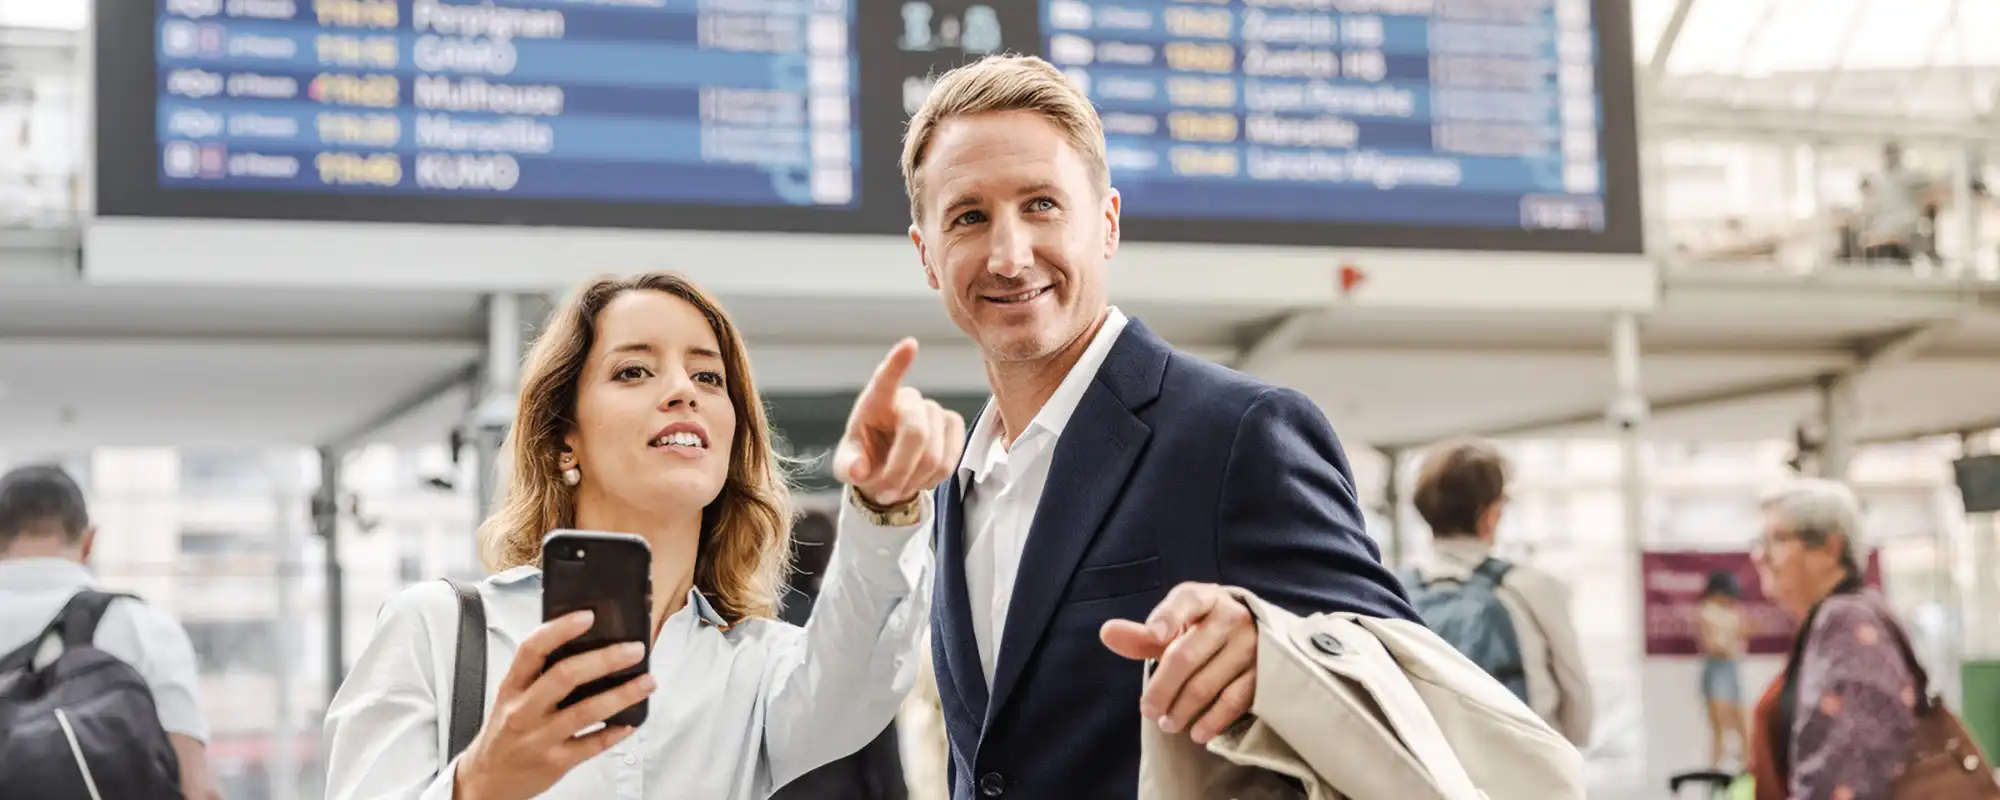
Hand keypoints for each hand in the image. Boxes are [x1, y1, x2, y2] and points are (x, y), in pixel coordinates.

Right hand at [453, 611, 655, 799]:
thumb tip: (587, 644)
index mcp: (512, 687)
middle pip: (565, 676)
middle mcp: (523, 711)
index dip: (560, 629)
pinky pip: (592, 745)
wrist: (488, 780)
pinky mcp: (556, 762)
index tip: (587, 616)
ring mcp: (539, 738)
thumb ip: (539, 673)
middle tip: (633, 650)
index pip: (532, 649)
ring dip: (622, 695)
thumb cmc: (505, 732)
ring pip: (586, 711)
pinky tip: (632, 721)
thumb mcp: (511, 697)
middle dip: (605, 659)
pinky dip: (616, 731)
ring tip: (647, 682)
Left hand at [833, 338, 965, 507]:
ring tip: (897, 486)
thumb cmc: (864, 461)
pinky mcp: (954, 424)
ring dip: (914, 480)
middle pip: (916, 434)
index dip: (898, 364)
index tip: (909, 345)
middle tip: (884, 494)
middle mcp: (907, 399)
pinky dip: (932, 480)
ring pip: (934, 455)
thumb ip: (849, 467)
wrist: (888, 472)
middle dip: (900, 471)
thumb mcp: (847, 466)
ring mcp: (934, 410)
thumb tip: (858, 471)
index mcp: (875, 401)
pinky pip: (950, 461)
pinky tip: (918, 478)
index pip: (885, 379)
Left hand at [1101, 582, 1257, 744]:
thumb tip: (1107, 633)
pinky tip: (1197, 733)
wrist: (1254, 634)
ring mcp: (1250, 645)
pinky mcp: (1263, 672)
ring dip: (1182, 709)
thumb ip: (1142, 635)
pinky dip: (1212, 720)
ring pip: (1207, 683)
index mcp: (1205, 598)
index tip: (1155, 636)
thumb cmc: (1202, 630)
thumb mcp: (1175, 626)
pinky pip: (1233, 701)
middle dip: (1162, 688)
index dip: (1168, 618)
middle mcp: (1231, 617)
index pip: (1185, 602)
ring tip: (1167, 724)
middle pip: (1186, 656)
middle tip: (1148, 710)